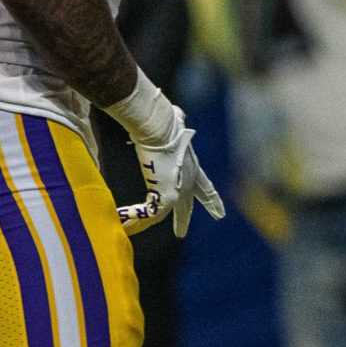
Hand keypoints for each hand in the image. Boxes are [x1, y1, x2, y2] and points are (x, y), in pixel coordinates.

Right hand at [114, 104, 224, 237]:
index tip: (220, 212)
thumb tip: (176, 112)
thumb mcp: (174, 128)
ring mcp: (179, 190)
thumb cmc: (165, 124)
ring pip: (165, 213)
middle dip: (185, 219)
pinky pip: (150, 214)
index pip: (205, 187)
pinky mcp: (166, 196)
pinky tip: (125, 225)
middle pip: (189, 205)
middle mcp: (188, 181)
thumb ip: (177, 123)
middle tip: (181, 234)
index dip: (211, 200)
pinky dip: (135, 219)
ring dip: (147, 222)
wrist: (161, 128)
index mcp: (192, 166)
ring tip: (132, 230)